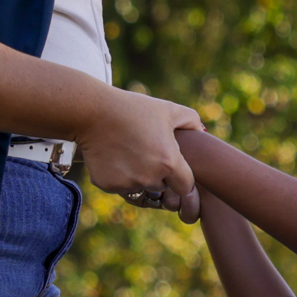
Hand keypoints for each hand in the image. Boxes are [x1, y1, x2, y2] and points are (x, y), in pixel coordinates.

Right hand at [77, 87, 199, 211]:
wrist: (93, 112)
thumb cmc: (133, 109)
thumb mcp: (168, 109)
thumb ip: (192, 121)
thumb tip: (204, 132)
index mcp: (169, 163)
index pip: (186, 186)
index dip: (181, 177)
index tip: (173, 167)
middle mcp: (150, 178)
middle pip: (162, 187)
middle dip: (158, 175)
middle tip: (146, 151)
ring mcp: (127, 183)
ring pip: (140, 187)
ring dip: (137, 176)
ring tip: (128, 151)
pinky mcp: (108, 185)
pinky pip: (119, 186)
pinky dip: (117, 176)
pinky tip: (113, 155)